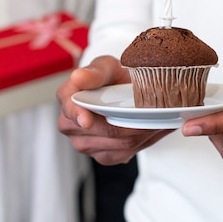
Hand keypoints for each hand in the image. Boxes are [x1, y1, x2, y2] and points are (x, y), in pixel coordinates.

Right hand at [57, 55, 172, 164]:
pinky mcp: (101, 155)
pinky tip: (149, 129)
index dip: (79, 115)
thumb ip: (94, 73)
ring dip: (141, 133)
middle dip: (129, 122)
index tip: (87, 121)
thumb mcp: (106, 66)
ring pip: (118, 144)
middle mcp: (70, 124)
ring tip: (155, 118)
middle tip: (151, 111)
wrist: (121, 90)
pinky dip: (142, 142)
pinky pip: (124, 153)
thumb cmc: (111, 77)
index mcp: (67, 97)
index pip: (70, 108)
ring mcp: (84, 143)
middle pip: (102, 130)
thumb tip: (79, 77)